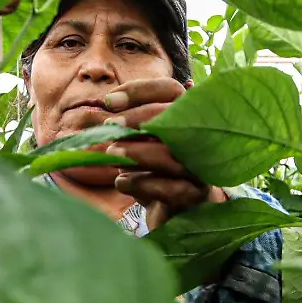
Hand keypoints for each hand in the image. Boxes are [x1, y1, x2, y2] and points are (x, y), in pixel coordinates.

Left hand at [99, 78, 227, 230]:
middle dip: (140, 118)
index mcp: (187, 116)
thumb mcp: (138, 145)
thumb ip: (123, 127)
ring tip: (111, 154)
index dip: (141, 91)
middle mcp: (199, 138)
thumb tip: (100, 109)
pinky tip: (121, 183)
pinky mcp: (196, 196)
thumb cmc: (154, 171)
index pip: (170, 90)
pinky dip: (143, 185)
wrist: (175, 212)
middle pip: (177, 118)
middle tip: (110, 125)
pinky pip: (174, 189)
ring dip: (139, 153)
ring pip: (175, 155)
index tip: (109, 101)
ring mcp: (201, 167)